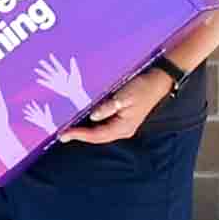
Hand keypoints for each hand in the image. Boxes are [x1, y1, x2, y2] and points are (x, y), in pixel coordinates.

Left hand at [62, 67, 176, 145]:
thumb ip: (107, 108)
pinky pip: (104, 127)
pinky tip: (82, 121)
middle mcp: (122, 130)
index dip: (79, 135)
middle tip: (61, 135)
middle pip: (97, 137)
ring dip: (85, 132)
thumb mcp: (123, 97)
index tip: (64, 134)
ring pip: (100, 133)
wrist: (157, 82)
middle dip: (80, 136)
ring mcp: (123, 126)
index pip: (97, 135)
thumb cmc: (141, 88)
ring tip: (68, 130)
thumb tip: (92, 117)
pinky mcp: (122, 119)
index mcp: (123, 127)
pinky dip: (91, 126)